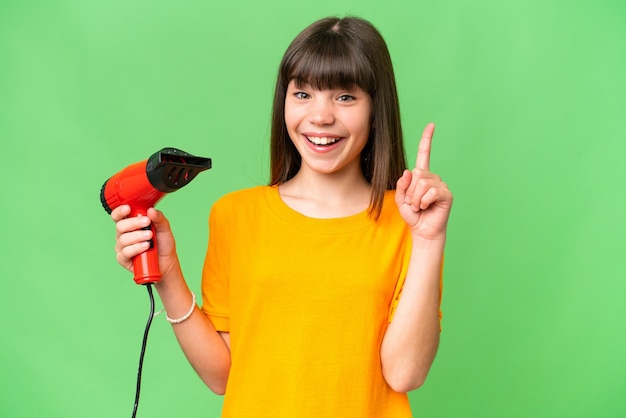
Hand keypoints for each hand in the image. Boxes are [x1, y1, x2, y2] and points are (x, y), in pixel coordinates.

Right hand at [111, 205, 179, 279]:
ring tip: (150, 238)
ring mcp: (122, 247)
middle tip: (147, 223)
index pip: (119, 216)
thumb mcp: (164, 229)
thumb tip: (151, 210)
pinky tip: (145, 247)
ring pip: (123, 239)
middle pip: (120, 226)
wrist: (167, 262)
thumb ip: (159, 218)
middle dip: (134, 223)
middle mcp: (124, 235)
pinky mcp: (123, 259)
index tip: (128, 208)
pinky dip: (136, 248)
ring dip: (138, 237)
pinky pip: (125, 252)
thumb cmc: (163, 244)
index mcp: (130, 225)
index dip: (120, 211)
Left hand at [395, 123, 452, 239]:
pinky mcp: (446, 194)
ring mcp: (441, 185)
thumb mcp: (400, 199)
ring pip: (422, 183)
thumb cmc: (413, 215)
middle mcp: (433, 177)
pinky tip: (425, 207)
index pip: (424, 154)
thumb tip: (409, 171)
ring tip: (419, 207)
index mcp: (422, 176)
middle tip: (413, 203)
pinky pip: (431, 191)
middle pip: (417, 173)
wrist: (422, 231)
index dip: (427, 140)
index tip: (431, 125)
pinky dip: (423, 201)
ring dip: (415, 198)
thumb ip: (401, 185)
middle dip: (409, 191)